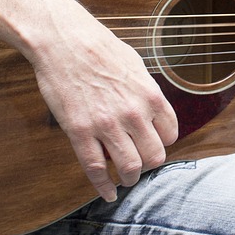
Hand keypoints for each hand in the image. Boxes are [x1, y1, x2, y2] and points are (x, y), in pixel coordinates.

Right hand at [29, 0, 178, 202]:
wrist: (64, 40)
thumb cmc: (99, 48)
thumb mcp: (136, 66)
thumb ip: (146, 92)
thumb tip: (152, 110)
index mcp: (151, 96)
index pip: (170, 134)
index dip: (163, 142)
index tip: (154, 144)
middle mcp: (133, 114)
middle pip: (154, 156)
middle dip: (149, 164)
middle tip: (140, 164)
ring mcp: (106, 125)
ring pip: (129, 167)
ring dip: (130, 178)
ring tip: (126, 179)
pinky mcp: (79, 132)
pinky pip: (95, 169)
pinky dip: (103, 186)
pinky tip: (107, 194)